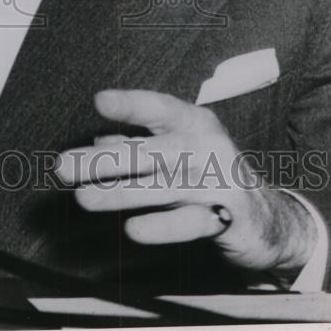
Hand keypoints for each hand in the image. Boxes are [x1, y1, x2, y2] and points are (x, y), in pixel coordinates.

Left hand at [55, 89, 316, 279]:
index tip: (99, 101)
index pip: (160, 108)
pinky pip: (190, 223)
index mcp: (193, 122)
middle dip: (103, 160)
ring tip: (83, 199)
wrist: (268, 218)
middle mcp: (206, 147)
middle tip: (63, 167)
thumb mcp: (176, 151)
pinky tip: (132, 229)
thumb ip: (139, 145)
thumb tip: (99, 140)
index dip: (130, 104)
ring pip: (163, 187)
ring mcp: (218, 182)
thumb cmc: (208, 174)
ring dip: (120, 193)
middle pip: (149, 152)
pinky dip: (162, 227)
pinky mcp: (228, 218)